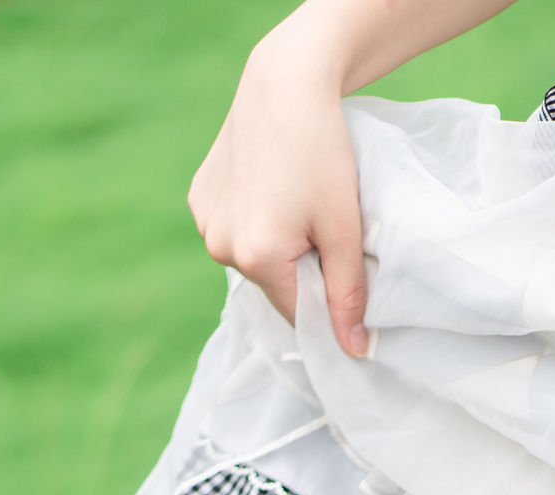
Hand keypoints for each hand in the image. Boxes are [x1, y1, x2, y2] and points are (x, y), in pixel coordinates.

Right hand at [188, 21, 369, 355]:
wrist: (285, 84)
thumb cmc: (322, 153)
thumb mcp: (345, 230)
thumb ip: (348, 295)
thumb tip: (355, 351)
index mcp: (254, 257)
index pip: (298, 314)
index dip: (327, 305)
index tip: (347, 278)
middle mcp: (219, 244)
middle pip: (273, 286)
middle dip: (302, 273)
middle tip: (325, 230)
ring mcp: (204, 219)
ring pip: (253, 260)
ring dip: (278, 249)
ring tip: (299, 205)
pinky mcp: (199, 196)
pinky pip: (234, 230)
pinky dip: (256, 223)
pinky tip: (274, 190)